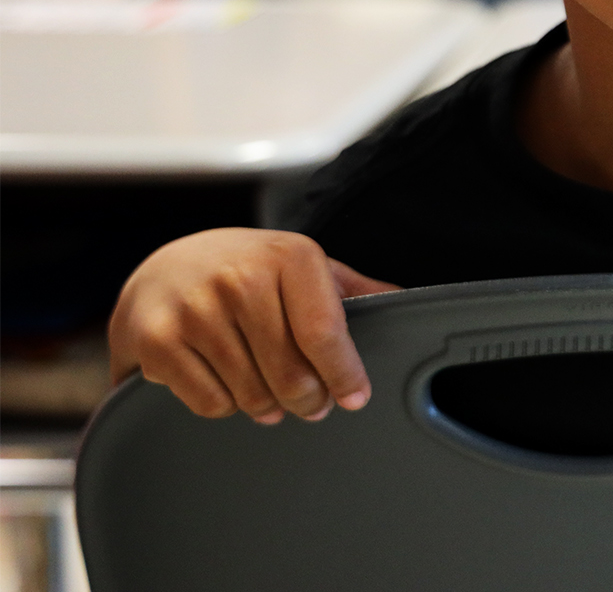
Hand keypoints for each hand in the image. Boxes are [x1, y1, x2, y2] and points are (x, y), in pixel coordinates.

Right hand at [109, 228, 398, 424]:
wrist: (163, 266)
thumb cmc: (246, 269)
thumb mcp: (301, 266)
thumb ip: (352, 288)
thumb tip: (405, 303)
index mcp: (288, 256)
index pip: (325, 332)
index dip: (344, 373)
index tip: (354, 397)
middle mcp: (240, 278)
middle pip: (291, 372)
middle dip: (310, 400)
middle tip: (313, 404)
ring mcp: (195, 310)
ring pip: (253, 393)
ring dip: (269, 405)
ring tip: (270, 393)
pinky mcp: (157, 341)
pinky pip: (211, 403)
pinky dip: (226, 405)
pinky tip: (227, 382)